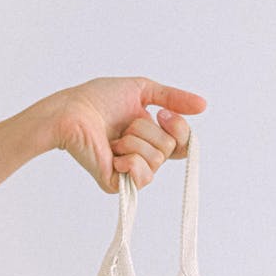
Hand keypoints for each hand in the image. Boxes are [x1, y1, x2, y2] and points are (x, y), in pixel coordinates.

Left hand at [49, 76, 207, 193]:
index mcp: (150, 137)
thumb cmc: (98, 99)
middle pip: (170, 149)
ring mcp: (130, 172)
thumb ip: (173, 98)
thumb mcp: (142, 90)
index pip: (182, 144)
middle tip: (126, 125)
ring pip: (157, 160)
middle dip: (149, 130)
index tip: (162, 113)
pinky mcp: (117, 185)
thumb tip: (204, 105)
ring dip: (135, 141)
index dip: (179, 129)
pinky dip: (131, 160)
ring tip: (114, 138)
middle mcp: (143, 156)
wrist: (72, 111)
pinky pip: (143, 176)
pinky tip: (115, 154)